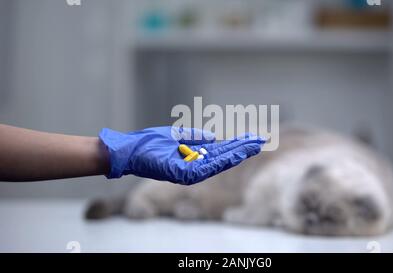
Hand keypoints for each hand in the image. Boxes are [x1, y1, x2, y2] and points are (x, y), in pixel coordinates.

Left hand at [99, 126, 264, 184]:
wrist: (131, 150)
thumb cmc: (151, 144)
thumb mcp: (179, 137)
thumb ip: (196, 138)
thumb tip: (215, 138)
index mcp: (195, 157)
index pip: (221, 152)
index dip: (238, 145)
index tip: (253, 138)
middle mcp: (196, 166)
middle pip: (224, 157)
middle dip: (242, 149)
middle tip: (260, 140)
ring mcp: (190, 172)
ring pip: (219, 163)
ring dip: (236, 154)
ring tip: (252, 145)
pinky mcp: (183, 174)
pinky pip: (206, 167)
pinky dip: (222, 160)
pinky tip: (234, 153)